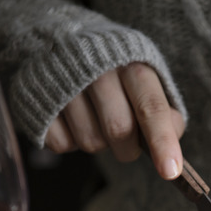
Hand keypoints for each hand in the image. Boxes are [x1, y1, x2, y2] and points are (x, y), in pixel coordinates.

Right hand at [44, 62, 184, 179]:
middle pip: (119, 130)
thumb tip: (171, 139)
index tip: (170, 171)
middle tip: (127, 142)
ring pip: (91, 142)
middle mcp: (97, 70)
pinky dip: (72, 142)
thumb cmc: (115, 71)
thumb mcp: (146, 79)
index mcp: (131, 65)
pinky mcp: (39, 101)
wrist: (61, 39)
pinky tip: (73, 119)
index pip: (150, 107)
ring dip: (100, 144)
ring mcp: (64, 84)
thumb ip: (163, 110)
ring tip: (95, 119)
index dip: (162, 141)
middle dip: (128, 149)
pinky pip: (62, 145)